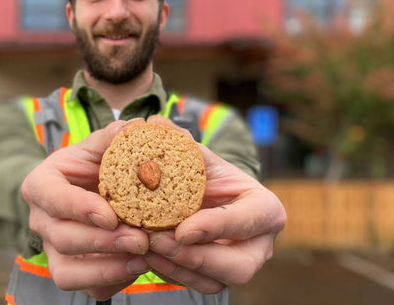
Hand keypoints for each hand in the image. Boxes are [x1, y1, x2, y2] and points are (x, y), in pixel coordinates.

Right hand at [21, 119, 151, 300]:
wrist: (93, 191)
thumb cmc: (95, 166)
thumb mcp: (99, 146)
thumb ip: (113, 137)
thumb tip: (134, 127)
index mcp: (42, 184)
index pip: (51, 197)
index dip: (78, 208)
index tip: (110, 216)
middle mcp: (42, 220)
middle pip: (62, 237)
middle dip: (102, 242)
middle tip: (140, 239)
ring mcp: (53, 250)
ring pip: (66, 271)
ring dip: (106, 268)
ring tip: (142, 258)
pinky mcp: (72, 271)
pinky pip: (86, 287)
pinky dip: (112, 281)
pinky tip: (139, 266)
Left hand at [142, 116, 286, 293]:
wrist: (201, 196)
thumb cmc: (203, 173)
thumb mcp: (197, 157)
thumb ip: (181, 144)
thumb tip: (154, 124)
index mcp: (265, 208)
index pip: (251, 219)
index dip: (218, 226)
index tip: (183, 228)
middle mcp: (260, 242)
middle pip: (240, 266)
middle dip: (196, 257)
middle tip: (158, 242)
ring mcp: (239, 264)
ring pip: (215, 282)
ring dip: (176, 268)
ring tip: (144, 248)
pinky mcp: (217, 277)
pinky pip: (196, 285)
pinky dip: (169, 273)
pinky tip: (146, 256)